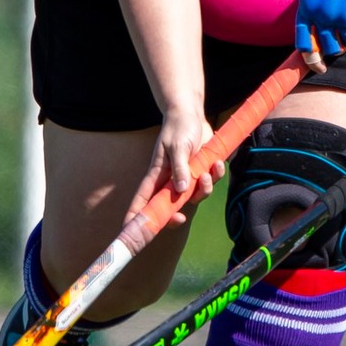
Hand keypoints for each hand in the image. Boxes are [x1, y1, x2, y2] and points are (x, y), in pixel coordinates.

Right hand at [133, 107, 225, 227]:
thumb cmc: (179, 128)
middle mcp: (170, 180)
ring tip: (207, 173)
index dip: (136, 215)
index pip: (143, 199)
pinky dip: (215, 176)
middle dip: (174, 216)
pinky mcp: (200, 173)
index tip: (128, 230)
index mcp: (157, 175)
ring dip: (203, 190)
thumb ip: (179, 168)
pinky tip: (217, 163)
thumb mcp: (178, 146)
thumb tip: (181, 190)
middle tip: (181, 218)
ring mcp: (186, 178)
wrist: (192, 115)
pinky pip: (208, 184)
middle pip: (168, 208)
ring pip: (193, 198)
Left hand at [293, 0, 345, 71]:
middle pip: (331, 48)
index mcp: (308, 10)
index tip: (320, 66)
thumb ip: (310, 15)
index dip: (312, 60)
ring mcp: (344, 18)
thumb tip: (312, 46)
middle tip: (341, 40)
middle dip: (337, 47)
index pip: (306, 45)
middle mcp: (324, 17)